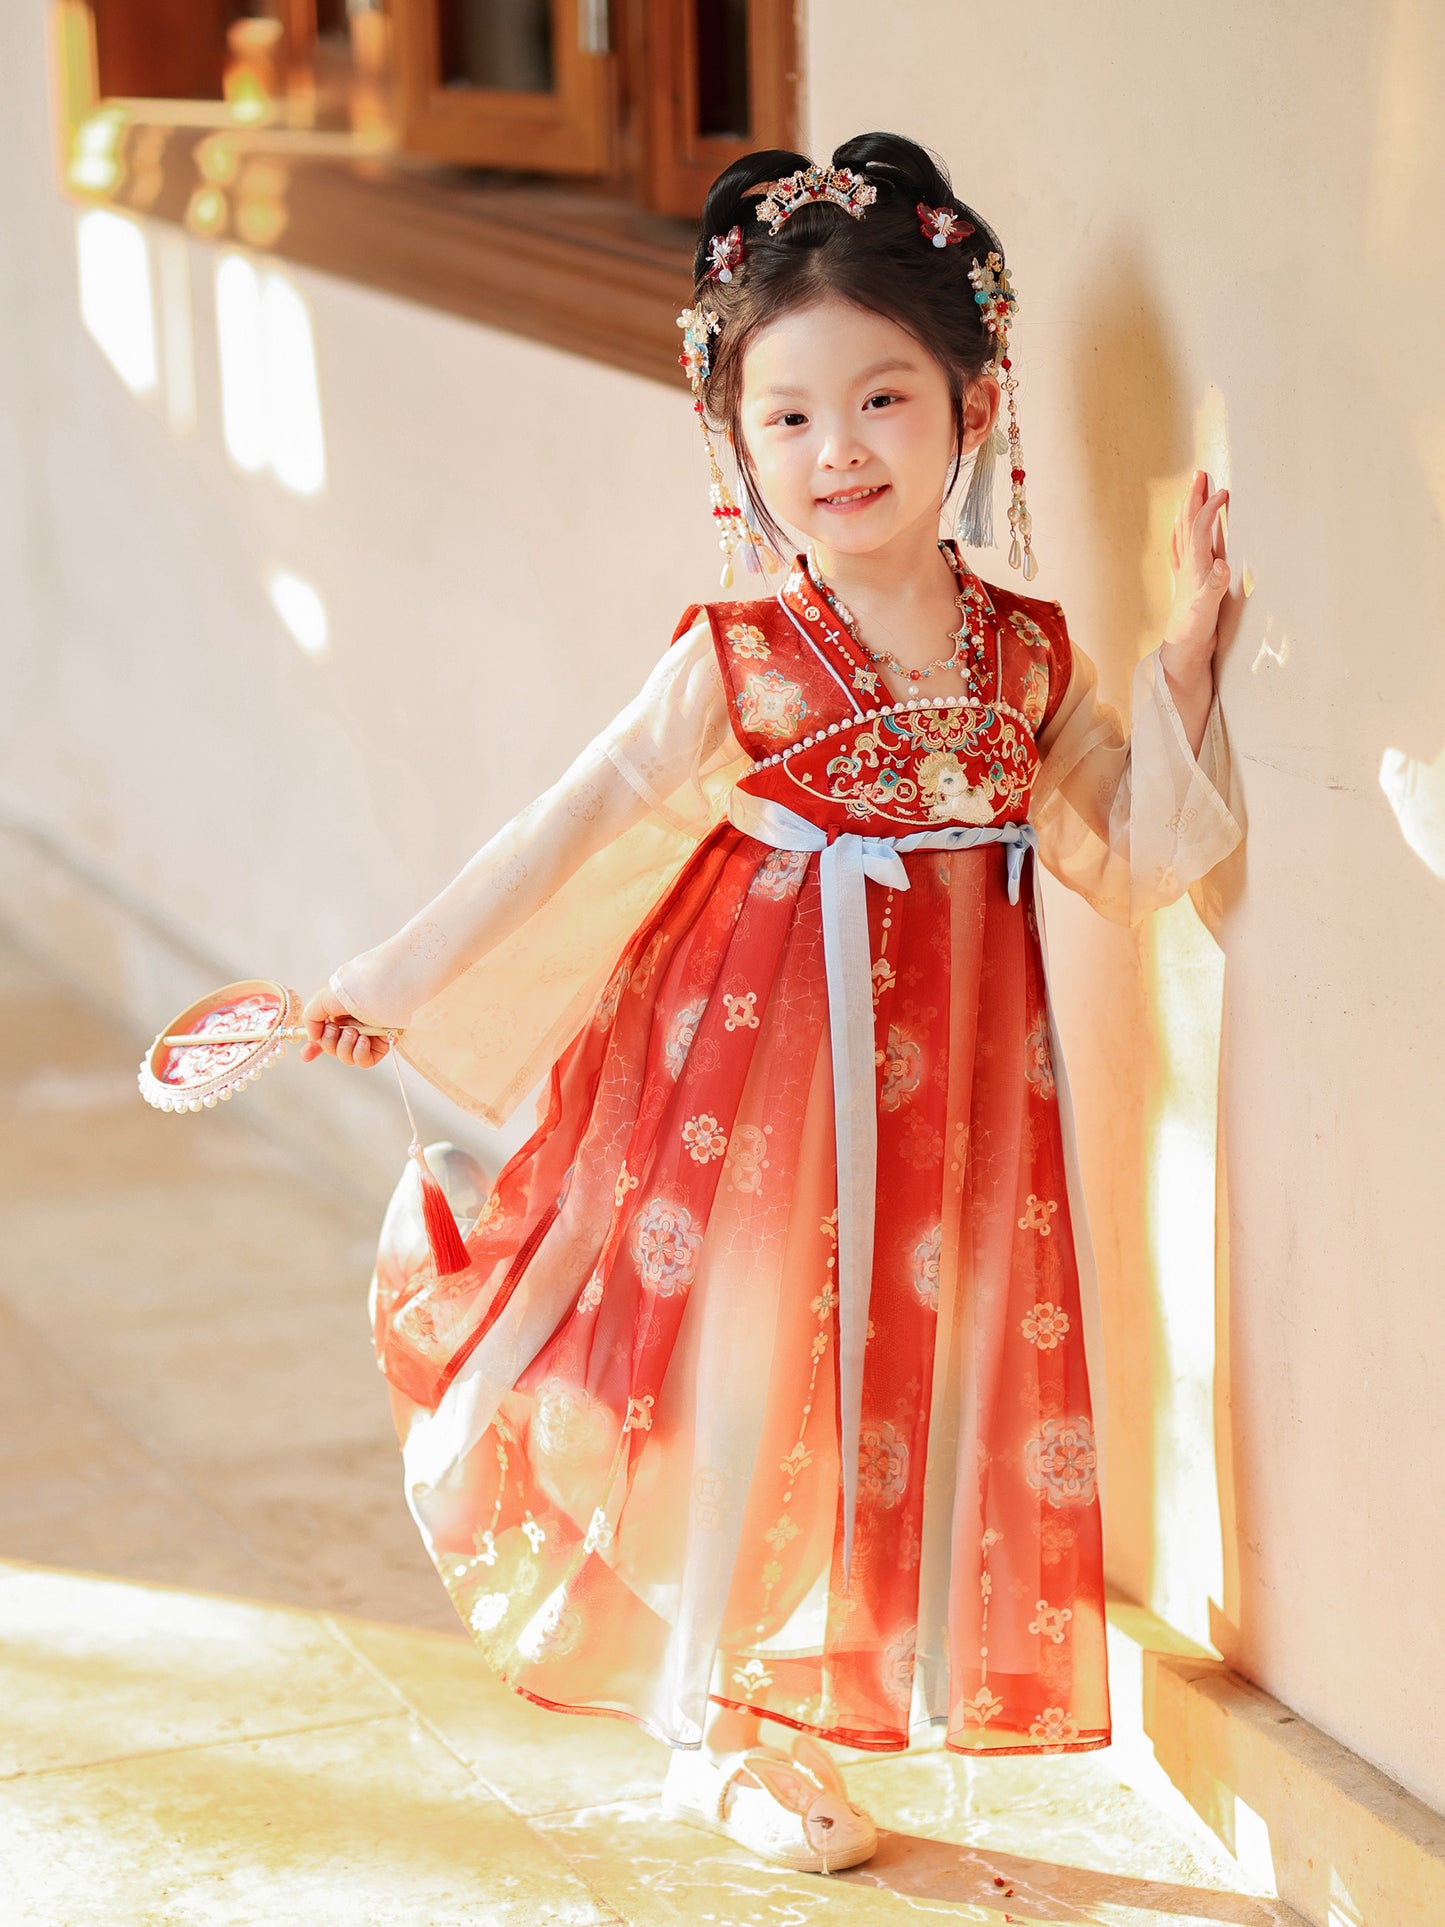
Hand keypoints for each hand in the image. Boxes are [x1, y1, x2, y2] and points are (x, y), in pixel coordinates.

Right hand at [300, 983, 392, 1067]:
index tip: (306, 1055)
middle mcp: (350, 1024)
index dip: (313, 1047)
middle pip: (331, 1048)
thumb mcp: (323, 998)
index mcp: (336, 1012)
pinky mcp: (381, 1045)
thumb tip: (313, 1036)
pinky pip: (363, 1061)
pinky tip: (364, 1040)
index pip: (323, 1034)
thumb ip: (311, 1017)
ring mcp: (366, 1035)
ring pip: (346, 1056)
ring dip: (345, 1046)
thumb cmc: (356, 986)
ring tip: (354, 1031)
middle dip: (330, 1041)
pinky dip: (359, 1053)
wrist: (385, 988)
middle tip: (337, 1028)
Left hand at [1162, 469, 1229, 668]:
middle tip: (1199, 474)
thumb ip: (1215, 587)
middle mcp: (1186, 565)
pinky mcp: (1185, 579)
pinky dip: (1181, 533)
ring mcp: (1184, 571)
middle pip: (1187, 524)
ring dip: (1187, 510)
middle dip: (1193, 498)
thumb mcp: (1207, 608)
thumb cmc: (1195, 629)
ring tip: (1191, 491)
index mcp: (1194, 567)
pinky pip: (1181, 548)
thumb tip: (1222, 565)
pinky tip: (1180, 528)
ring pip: (1183, 532)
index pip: (1200, 529)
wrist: (1182, 647)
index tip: (1223, 492)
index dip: (1210, 510)